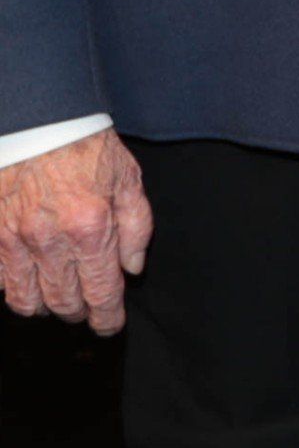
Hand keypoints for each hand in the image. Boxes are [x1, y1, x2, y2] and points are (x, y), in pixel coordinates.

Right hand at [0, 131, 153, 334]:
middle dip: (78, 313)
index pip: (101, 291)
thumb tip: (132, 269)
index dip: (107, 317)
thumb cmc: (88, 148)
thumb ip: (136, 227)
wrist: (41, 122)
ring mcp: (15, 240)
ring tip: (56, 300)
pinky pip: (0, 280)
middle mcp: (51, 240)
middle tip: (85, 311)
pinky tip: (28, 281)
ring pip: (25, 300)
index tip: (109, 325)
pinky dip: (14, 289)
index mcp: (91, 227)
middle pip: (62, 302)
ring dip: (44, 307)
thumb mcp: (129, 180)